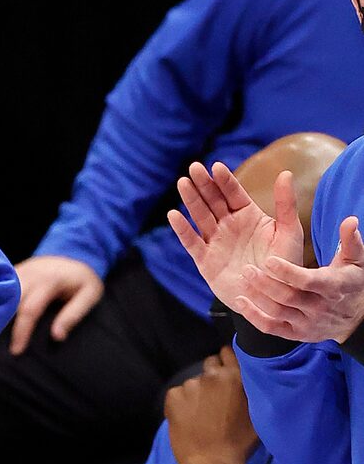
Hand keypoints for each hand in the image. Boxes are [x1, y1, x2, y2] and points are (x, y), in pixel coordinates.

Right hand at [8, 255, 103, 354]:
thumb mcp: (90, 294)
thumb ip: (74, 314)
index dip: (21, 332)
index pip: (29, 310)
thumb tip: (57, 337)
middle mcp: (29, 275)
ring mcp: (17, 272)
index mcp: (48, 282)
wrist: (73, 251)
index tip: (16, 351)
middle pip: (7, 301)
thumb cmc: (82, 279)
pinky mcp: (11, 273)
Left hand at [164, 347, 256, 463]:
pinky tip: (187, 420)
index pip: (227, 353)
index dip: (226, 364)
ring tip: (200, 415)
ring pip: (193, 382)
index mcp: (236, 376)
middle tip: (214, 399)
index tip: (226, 376)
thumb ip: (251, 388)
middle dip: (212, 378)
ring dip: (196, 393)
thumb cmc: (240, 443)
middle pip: (210, 365)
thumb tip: (248, 376)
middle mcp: (213, 375)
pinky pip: (176, 395)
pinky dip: (180, 404)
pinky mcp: (173, 397)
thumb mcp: (256, 412)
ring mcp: (191, 385)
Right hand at [167, 161, 302, 314]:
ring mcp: (216, 242)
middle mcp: (229, 226)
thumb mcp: (289, 232)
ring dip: (191, 200)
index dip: (224, 180)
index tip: (216, 166)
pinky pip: (192, 243)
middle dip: (203, 184)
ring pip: (200, 217)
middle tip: (194, 167)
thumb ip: (285, 204)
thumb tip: (286, 173)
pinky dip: (182, 230)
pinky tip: (174, 215)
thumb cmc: (284, 265)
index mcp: (248, 216)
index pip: (233, 193)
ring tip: (183, 183)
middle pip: (213, 201)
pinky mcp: (205, 261)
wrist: (272, 297)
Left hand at [233, 214, 363, 345]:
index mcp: (332, 287)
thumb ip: (351, 240)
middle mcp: (318, 307)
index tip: (269, 260)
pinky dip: (254, 317)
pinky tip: (241, 302)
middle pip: (288, 297)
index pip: (307, 281)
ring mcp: (306, 323)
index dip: (287, 272)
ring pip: (277, 312)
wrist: (356, 319)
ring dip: (257, 298)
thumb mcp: (356, 261)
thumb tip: (350, 220)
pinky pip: (272, 328)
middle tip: (247, 269)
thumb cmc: (352, 283)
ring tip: (243, 280)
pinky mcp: (296, 334)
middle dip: (265, 284)